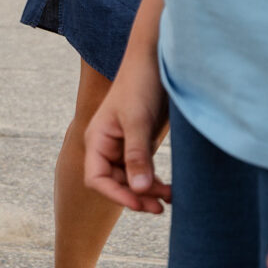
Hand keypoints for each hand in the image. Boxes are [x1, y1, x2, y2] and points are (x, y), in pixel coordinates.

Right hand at [84, 45, 170, 213]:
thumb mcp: (138, 122)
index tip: (141, 203)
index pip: (97, 179)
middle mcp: (106, 146)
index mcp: (96, 140)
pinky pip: (143, 170)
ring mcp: (124, 145)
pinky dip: (155, 181)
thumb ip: (137, 157)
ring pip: (131, 179)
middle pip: (115, 183)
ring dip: (148, 191)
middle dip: (136, 196)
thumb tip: (140, 191)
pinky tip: (170, 188)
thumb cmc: (140, 85)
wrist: (157, 60)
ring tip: (171, 198)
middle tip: (161, 207)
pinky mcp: (140, 143)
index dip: (116, 195)